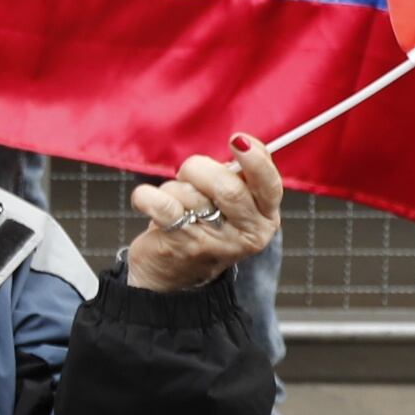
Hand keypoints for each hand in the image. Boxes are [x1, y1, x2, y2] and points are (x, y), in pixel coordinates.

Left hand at [124, 136, 283, 291]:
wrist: (173, 274)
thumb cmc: (204, 225)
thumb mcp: (234, 203)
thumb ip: (242, 175)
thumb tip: (244, 142)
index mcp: (266, 218)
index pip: (269, 185)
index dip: (255, 159)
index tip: (236, 140)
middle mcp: (247, 234)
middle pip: (227, 187)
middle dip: (198, 169)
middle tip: (188, 173)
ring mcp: (215, 243)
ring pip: (190, 194)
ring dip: (174, 189)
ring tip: (175, 204)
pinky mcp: (183, 246)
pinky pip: (162, 206)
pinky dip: (147, 196)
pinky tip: (145, 199)